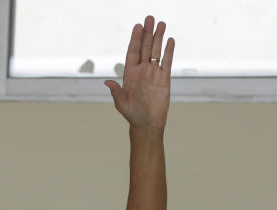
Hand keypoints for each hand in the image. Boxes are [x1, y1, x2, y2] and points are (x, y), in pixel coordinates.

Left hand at [104, 16, 174, 130]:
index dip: (135, 39)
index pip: (133, 52)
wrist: (147, 124)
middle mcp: (141, 71)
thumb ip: (116, 92)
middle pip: (144, 47)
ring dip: (158, 38)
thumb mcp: (121, 104)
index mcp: (130, 74)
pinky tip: (170, 40)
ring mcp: (153, 73)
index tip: (138, 26)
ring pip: (156, 51)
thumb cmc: (132, 115)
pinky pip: (167, 61)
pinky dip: (168, 51)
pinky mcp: (164, 78)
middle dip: (147, 33)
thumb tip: (107, 82)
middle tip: (149, 18)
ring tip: (161, 23)